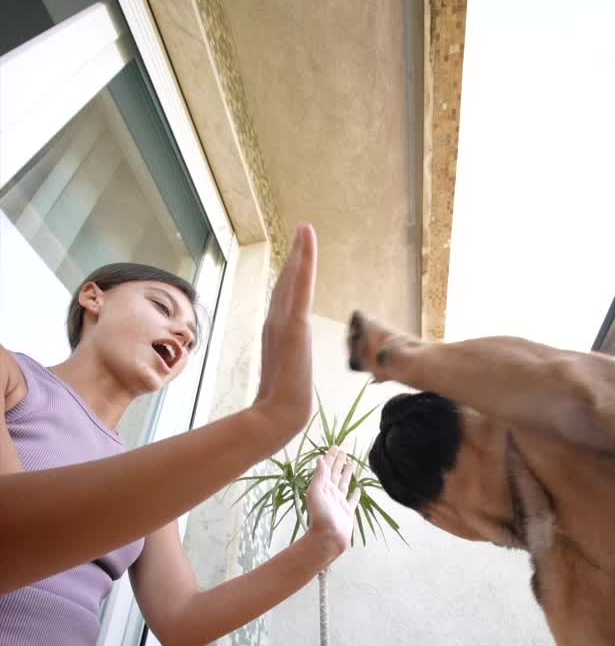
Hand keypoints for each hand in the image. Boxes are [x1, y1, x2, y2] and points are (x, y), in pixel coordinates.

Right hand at [254, 224, 316, 440]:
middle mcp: (276, 322)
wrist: (278, 416)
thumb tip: (287, 374)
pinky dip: (304, 260)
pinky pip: (300, 285)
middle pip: (287, 282)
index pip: (285, 298)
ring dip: (300, 252)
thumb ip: (287, 369)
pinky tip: (306, 239)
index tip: (296, 258)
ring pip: (293, 279)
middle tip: (303, 231)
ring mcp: (283, 321)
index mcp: (277, 334)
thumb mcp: (287, 379)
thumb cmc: (282, 405)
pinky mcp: (293, 324)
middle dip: (295, 256)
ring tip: (305, 229)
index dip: (291, 276)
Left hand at [306, 447, 359, 559]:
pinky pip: (353, 500)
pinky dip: (355, 494)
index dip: (331, 457)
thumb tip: (319, 459)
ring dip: (347, 473)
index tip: (336, 446)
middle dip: (339, 461)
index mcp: (323, 487)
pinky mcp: (348, 512)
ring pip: (344, 483)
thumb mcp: (316, 493)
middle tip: (344, 450)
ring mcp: (340, 502)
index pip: (328, 468)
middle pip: (336, 473)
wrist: (328, 537)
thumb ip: (319, 476)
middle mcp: (331, 493)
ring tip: (351, 464)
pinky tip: (358, 488)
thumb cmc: (321, 516)